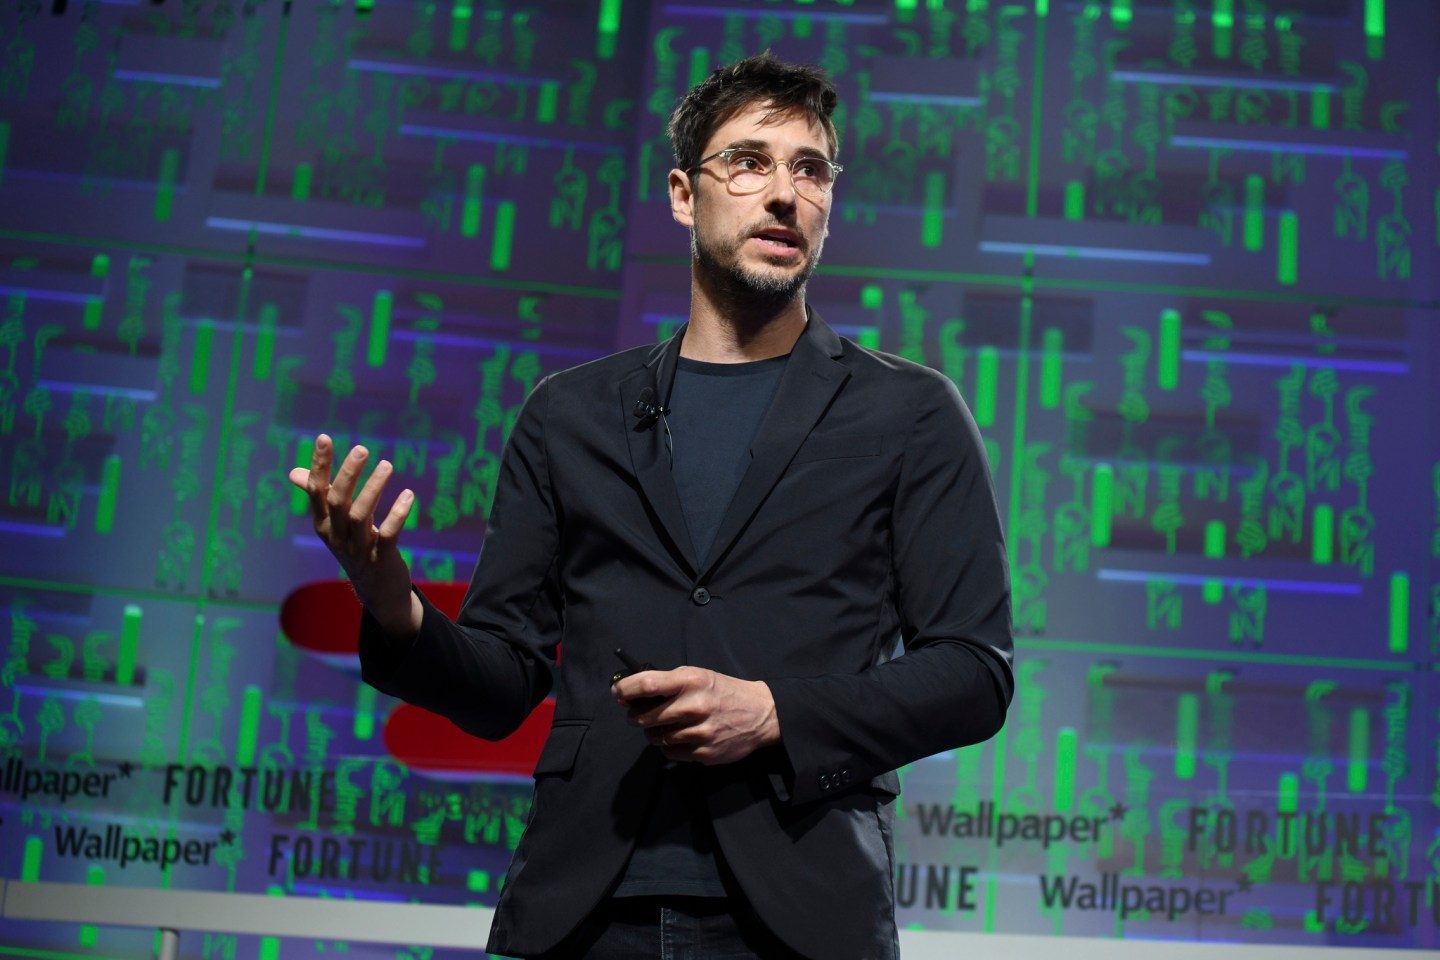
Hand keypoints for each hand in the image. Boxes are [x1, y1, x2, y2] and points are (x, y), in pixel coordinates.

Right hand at [288, 434, 421, 637]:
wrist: (377, 591)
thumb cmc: (355, 548)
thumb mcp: (334, 525)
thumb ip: (318, 497)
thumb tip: (293, 473)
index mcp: (323, 524)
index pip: (316, 491)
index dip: (319, 465)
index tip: (324, 438)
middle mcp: (336, 536)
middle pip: (337, 501)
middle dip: (348, 474)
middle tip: (362, 449)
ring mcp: (358, 549)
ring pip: (360, 516)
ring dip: (373, 489)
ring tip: (387, 465)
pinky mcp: (381, 558)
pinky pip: (387, 534)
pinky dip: (397, 514)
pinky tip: (408, 494)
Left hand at [612, 667, 780, 764]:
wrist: (761, 714)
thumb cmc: (724, 692)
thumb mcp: (699, 676)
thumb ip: (670, 682)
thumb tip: (633, 693)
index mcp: (692, 681)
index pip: (647, 684)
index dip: (625, 689)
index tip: (617, 692)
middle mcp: (694, 706)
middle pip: (646, 717)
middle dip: (635, 716)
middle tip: (635, 715)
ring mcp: (700, 732)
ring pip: (656, 737)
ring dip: (653, 733)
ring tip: (662, 726)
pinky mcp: (704, 752)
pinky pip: (670, 752)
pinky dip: (668, 746)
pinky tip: (677, 737)